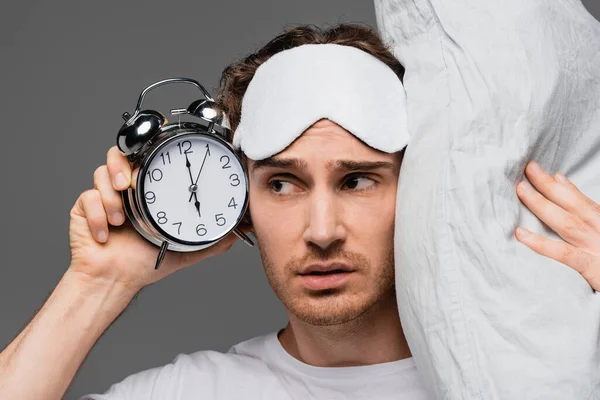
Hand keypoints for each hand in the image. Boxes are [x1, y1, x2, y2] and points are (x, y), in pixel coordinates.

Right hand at [68, 146, 249, 292]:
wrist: (116, 280)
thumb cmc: (145, 263)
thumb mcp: (184, 248)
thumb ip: (211, 240)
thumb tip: (238, 233)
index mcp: (148, 191)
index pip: (147, 156)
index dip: (149, 145)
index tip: (156, 145)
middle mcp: (126, 188)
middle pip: (120, 155)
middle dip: (123, 165)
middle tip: (130, 184)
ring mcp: (104, 196)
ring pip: (102, 173)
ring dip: (111, 194)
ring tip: (120, 218)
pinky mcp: (84, 207)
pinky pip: (87, 198)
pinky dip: (98, 215)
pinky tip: (106, 233)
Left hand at [515, 160, 599, 290]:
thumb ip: (584, 208)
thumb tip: (562, 180)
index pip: (579, 200)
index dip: (556, 184)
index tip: (534, 169)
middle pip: (572, 205)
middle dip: (547, 186)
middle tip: (525, 170)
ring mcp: (598, 250)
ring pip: (567, 223)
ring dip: (542, 205)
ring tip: (520, 190)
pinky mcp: (594, 271)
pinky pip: (565, 255)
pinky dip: (541, 244)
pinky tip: (520, 233)